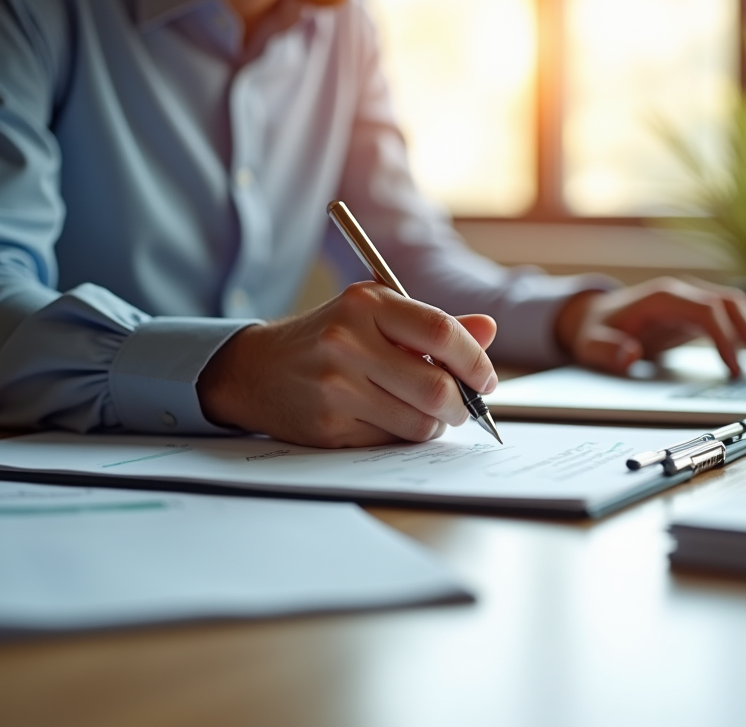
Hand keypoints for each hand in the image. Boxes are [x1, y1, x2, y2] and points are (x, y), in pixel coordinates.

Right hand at [198, 282, 497, 447]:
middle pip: (436, 387)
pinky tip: (386, 420)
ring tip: (424, 413)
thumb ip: (432, 326)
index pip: (441, 332)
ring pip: (418, 422)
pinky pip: (389, 441)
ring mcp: (335, 386)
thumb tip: (489, 329)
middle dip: (460, 405)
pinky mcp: (327, 425)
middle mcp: (347, 340)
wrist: (257, 370)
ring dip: (433, 425)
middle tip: (462, 407)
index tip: (486, 380)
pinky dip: (400, 436)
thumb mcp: (375, 316)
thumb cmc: (330, 339)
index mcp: (366, 303)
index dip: (475, 361)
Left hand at [555, 277, 745, 377]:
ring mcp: (694, 300)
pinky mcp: (699, 312)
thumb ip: (607, 351)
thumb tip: (630, 355)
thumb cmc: (595, 331)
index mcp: (662, 297)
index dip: (726, 338)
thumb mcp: (591, 345)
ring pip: (739, 307)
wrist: (595, 316)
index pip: (707, 310)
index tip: (736, 371)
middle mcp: (683, 292)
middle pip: (732, 304)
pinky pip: (735, 317)